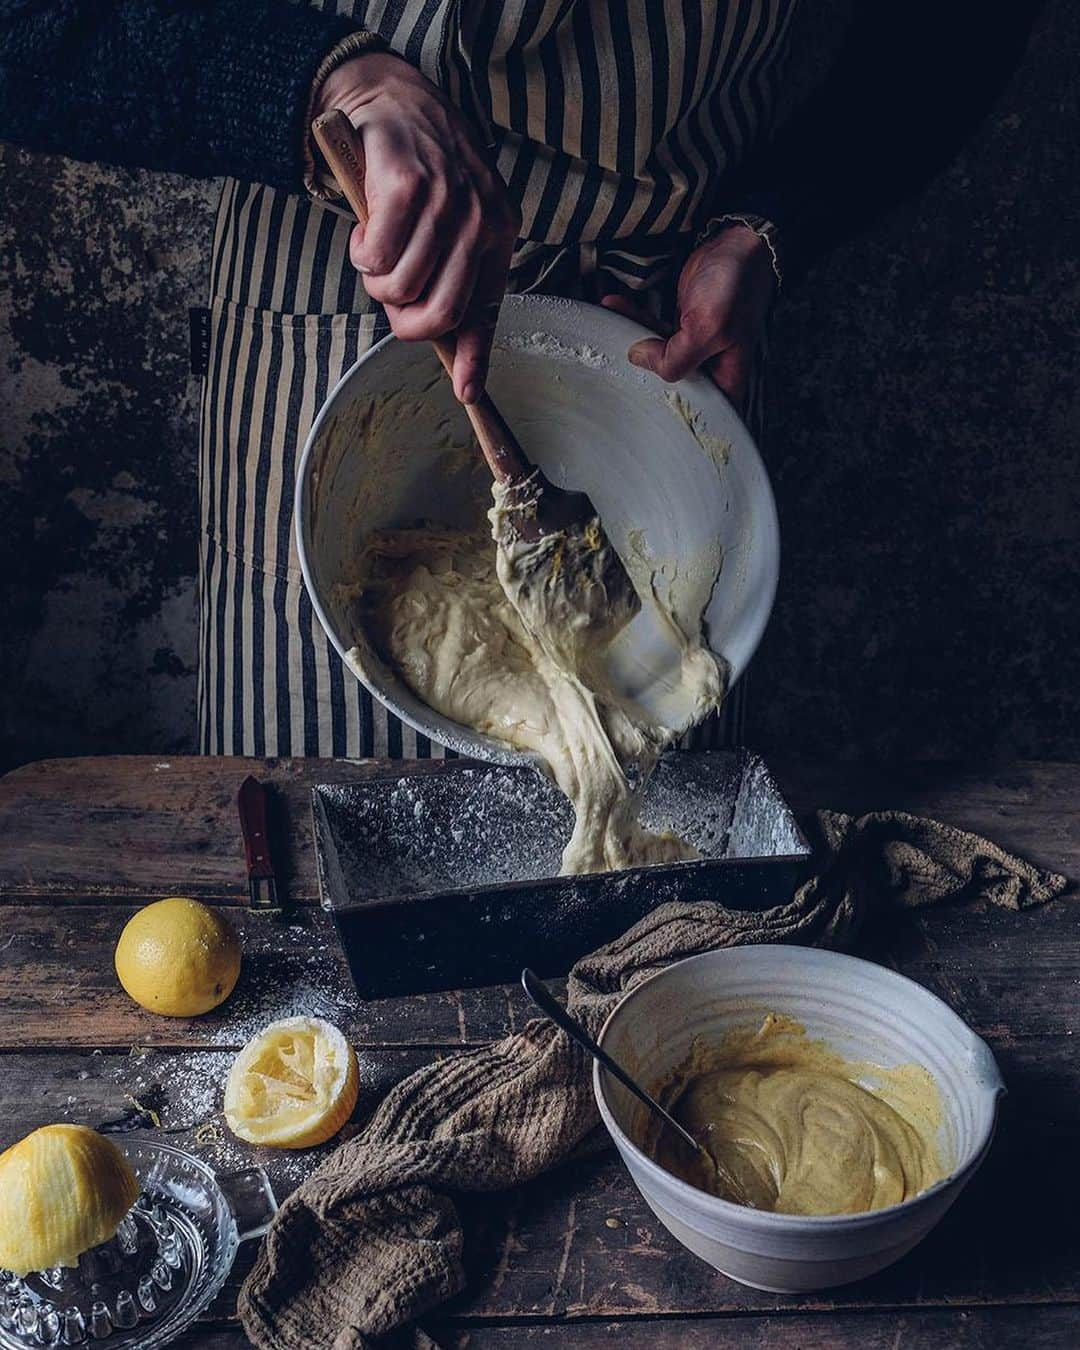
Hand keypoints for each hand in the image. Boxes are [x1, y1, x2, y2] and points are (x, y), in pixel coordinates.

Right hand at [315, 52, 519, 403]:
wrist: (393, 100)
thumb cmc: (421, 175)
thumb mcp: (454, 225)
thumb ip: (455, 284)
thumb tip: (464, 374)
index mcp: (498, 234)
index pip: (487, 310)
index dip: (475, 357)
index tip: (467, 393)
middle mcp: (480, 219)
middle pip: (441, 312)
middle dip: (404, 317)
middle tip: (389, 292)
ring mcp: (446, 201)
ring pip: (402, 289)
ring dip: (376, 280)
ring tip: (377, 248)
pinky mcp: (407, 186)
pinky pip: (377, 259)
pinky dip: (361, 253)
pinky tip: (366, 229)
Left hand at [602, 224, 775, 413]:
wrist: (738, 243)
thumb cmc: (735, 286)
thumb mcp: (708, 327)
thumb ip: (675, 357)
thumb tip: (638, 360)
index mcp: (725, 382)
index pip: (695, 417)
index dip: (668, 418)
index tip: (637, 408)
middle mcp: (709, 371)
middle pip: (667, 390)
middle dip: (640, 374)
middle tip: (614, 360)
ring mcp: (693, 350)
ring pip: (653, 358)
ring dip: (630, 338)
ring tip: (610, 319)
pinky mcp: (679, 329)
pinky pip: (650, 331)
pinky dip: (632, 318)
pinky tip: (614, 306)